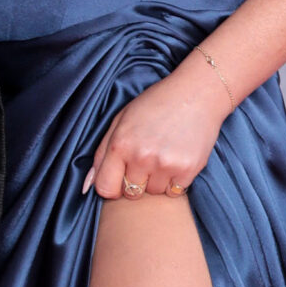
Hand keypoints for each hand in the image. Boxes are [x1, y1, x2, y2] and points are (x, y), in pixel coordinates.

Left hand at [86, 60, 231, 200]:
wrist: (197, 93)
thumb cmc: (156, 104)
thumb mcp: (121, 120)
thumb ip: (101, 154)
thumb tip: (87, 187)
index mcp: (120, 144)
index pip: (105, 188)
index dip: (112, 185)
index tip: (120, 176)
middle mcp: (141, 157)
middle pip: (130, 193)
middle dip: (135, 181)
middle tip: (147, 158)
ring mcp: (166, 164)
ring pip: (153, 193)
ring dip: (157, 181)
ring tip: (164, 155)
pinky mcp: (188, 169)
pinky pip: (174, 192)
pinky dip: (175, 181)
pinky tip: (177, 158)